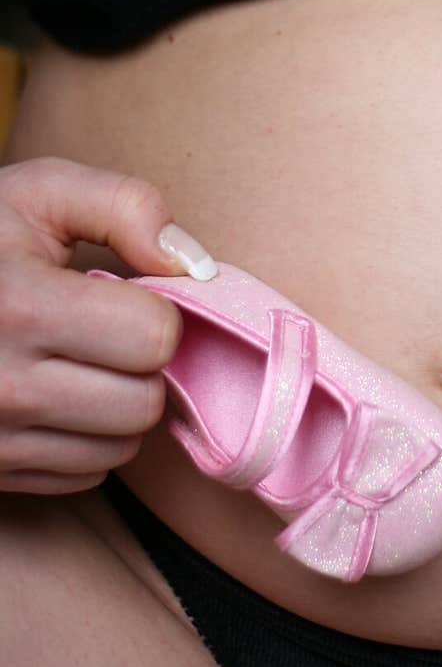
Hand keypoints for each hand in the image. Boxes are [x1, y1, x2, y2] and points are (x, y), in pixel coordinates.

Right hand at [0, 156, 215, 493]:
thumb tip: (196, 268)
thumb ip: (127, 207)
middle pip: (143, 403)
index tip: (122, 294)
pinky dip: (87, 439)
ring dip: (119, 404)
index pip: (154, 338)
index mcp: (20, 307)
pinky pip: (87, 475)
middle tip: (105, 331)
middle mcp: (1, 385)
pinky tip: (57, 395)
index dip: (154, 310)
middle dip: (141, 363)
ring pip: (120, 447)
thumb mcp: (41, 191)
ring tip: (81, 360)